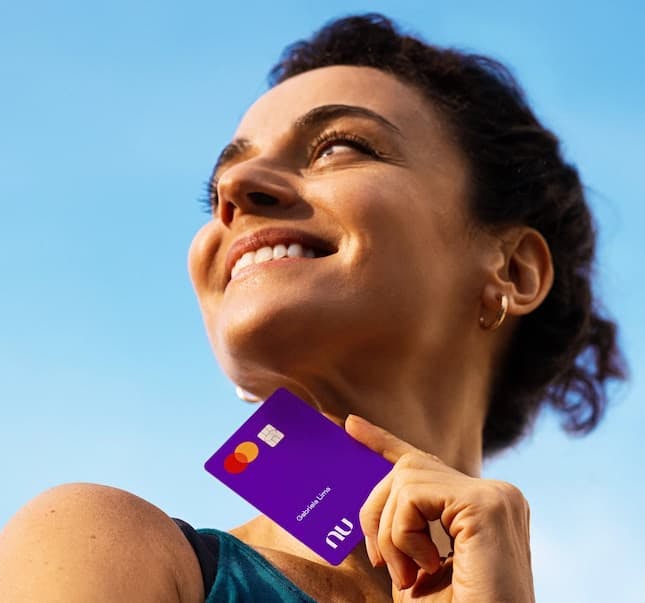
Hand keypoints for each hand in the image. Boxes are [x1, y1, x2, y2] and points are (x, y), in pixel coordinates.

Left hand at [345, 415, 534, 602]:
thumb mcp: (416, 568)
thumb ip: (403, 529)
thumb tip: (373, 499)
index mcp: (484, 507)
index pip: (426, 463)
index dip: (383, 441)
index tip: (350, 426)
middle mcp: (496, 495)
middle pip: (407, 468)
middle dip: (376, 509)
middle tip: (380, 560)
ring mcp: (496, 496)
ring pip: (405, 478)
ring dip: (390, 531)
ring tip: (408, 573)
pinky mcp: (486, 505)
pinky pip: (413, 494)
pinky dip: (401, 533)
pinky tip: (424, 566)